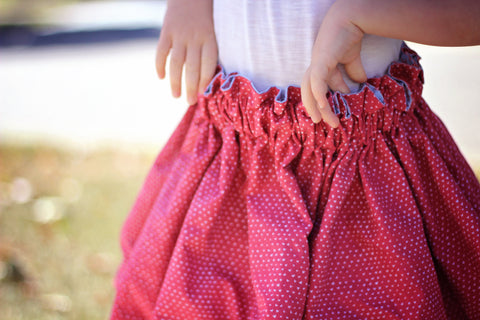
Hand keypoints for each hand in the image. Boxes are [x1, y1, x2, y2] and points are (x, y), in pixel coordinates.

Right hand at [156, 0, 217, 104]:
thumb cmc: (203, 18)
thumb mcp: (211, 32)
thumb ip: (207, 51)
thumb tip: (204, 79)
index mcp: (209, 39)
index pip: (208, 64)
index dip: (205, 81)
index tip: (202, 94)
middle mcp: (194, 38)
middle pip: (192, 68)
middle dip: (191, 87)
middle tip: (190, 102)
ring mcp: (179, 35)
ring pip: (176, 63)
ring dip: (175, 81)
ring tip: (176, 95)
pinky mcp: (166, 30)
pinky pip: (161, 51)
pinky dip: (159, 65)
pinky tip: (161, 77)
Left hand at [301, 0, 366, 126]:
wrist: (350, 18)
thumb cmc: (348, 35)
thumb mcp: (351, 58)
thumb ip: (354, 71)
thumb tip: (361, 83)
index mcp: (321, 67)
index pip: (321, 87)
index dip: (328, 100)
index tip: (338, 113)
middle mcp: (315, 67)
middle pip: (310, 91)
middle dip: (315, 107)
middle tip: (322, 122)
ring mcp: (316, 64)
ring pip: (311, 90)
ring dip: (316, 106)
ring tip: (323, 119)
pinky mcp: (321, 62)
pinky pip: (316, 81)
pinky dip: (318, 94)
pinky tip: (322, 104)